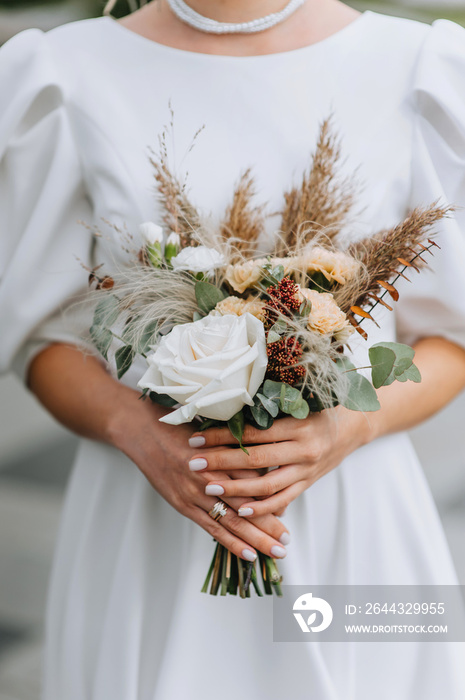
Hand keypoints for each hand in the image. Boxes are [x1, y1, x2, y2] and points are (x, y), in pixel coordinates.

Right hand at [109, 394, 289, 560]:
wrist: (142, 431)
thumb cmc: (179, 426)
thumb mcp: (212, 431)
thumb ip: (236, 447)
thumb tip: (264, 463)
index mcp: (222, 455)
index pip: (256, 480)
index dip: (275, 495)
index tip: (290, 506)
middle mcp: (211, 477)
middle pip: (248, 505)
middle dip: (270, 525)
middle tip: (288, 541)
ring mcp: (195, 493)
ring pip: (233, 522)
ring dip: (256, 539)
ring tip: (276, 552)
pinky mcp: (183, 504)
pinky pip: (211, 528)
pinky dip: (231, 543)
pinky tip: (247, 555)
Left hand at [188, 407, 370, 516]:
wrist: (354, 426)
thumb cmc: (320, 410)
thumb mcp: (298, 405)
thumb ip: (269, 411)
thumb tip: (228, 411)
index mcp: (297, 425)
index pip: (252, 433)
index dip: (222, 436)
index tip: (197, 437)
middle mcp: (302, 449)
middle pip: (255, 459)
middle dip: (221, 462)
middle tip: (194, 463)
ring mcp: (306, 470)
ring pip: (267, 485)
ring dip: (235, 489)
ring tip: (209, 489)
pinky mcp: (307, 483)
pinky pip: (283, 500)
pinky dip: (262, 508)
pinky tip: (240, 509)